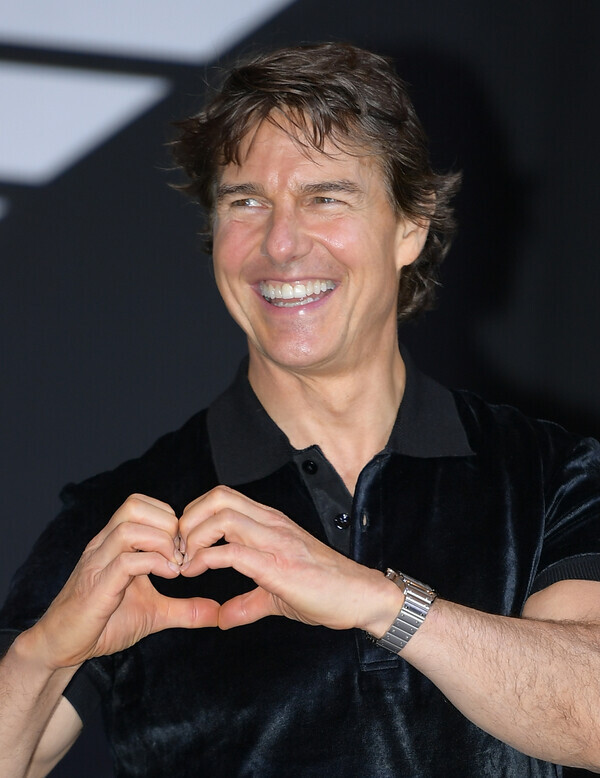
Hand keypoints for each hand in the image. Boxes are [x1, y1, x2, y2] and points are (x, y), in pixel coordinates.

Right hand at [31, 494, 218, 668]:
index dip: (169, 517)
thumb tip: (216, 612)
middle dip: (167, 524)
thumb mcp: (154, 613)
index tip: (184, 545)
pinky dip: (153, 564)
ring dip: (161, 542)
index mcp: (115, 543)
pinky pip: (125, 561)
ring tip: (176, 565)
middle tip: (182, 552)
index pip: (141, 504)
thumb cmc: (104, 624)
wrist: (61, 647)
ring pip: (129, 527)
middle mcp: (103, 545)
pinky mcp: (96, 586)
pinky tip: (169, 576)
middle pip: (134, 505)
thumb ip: (185, 608)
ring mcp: (97, 563)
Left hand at [178, 486, 401, 634]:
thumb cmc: (326, 591)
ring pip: (222, 516)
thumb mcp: (277, 596)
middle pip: (217, 497)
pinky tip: (196, 573)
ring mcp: (275, 541)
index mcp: (270, 523)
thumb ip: (247, 603)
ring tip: (184, 562)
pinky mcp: (278, 565)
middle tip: (177, 550)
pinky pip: (233, 551)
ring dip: (193, 537)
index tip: (183, 546)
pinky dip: (206, 558)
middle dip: (188, 520)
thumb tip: (222, 618)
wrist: (361, 597)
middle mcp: (271, 524)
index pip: (222, 498)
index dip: (194, 516)